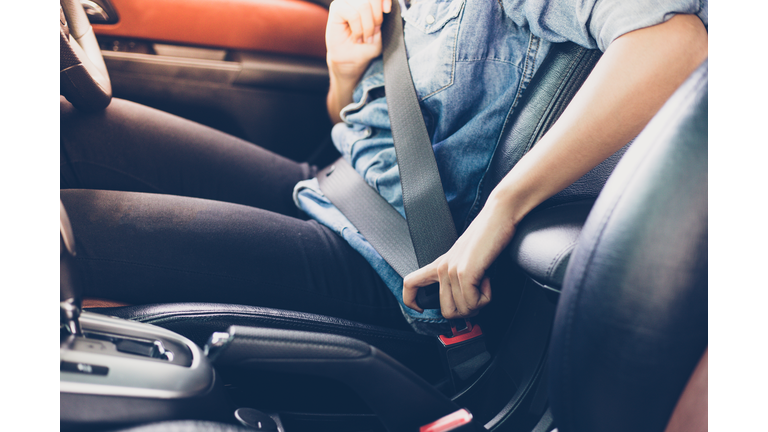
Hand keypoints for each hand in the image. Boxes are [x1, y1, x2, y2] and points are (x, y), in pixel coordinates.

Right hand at [326, 0, 391, 80]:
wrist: (352, 59)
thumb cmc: (366, 44)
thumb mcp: (381, 28)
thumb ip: (382, 14)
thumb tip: (384, 5)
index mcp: (368, 0)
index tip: (387, 10)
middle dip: (376, 18)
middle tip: (374, 32)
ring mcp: (345, 1)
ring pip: (363, 5)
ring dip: (367, 26)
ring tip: (365, 37)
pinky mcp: (336, 8)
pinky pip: (353, 14)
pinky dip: (358, 29)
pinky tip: (356, 37)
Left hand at [402, 198, 517, 318]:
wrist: (499, 216)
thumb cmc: (489, 236)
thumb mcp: (468, 259)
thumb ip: (461, 277)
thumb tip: (467, 304)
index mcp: (440, 264)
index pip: (410, 284)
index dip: (411, 301)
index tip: (422, 308)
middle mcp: (442, 268)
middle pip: (446, 311)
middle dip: (467, 312)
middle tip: (478, 298)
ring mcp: (451, 270)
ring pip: (463, 310)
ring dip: (479, 304)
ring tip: (485, 283)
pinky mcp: (464, 273)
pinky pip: (472, 303)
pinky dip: (485, 298)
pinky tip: (487, 280)